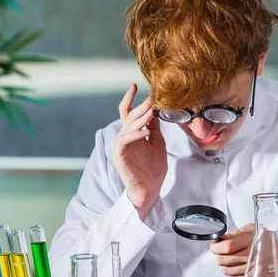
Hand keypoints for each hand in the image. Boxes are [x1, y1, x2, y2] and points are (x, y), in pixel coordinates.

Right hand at [113, 84, 167, 219]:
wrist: (149, 190)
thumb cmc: (153, 170)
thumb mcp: (158, 144)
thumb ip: (154, 129)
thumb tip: (154, 112)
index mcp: (132, 134)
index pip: (129, 112)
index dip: (131, 99)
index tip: (136, 85)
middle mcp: (124, 138)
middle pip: (129, 116)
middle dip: (140, 106)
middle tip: (151, 98)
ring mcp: (121, 147)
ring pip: (127, 127)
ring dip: (139, 118)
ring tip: (150, 111)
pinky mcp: (120, 157)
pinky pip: (125, 141)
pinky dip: (135, 135)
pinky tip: (146, 131)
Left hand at [211, 223, 254, 276]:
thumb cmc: (267, 240)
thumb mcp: (253, 229)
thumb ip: (236, 233)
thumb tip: (221, 238)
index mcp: (252, 241)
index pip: (227, 247)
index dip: (216, 247)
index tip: (214, 246)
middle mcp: (253, 256)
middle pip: (224, 260)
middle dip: (218, 257)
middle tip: (221, 254)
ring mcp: (255, 270)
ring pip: (227, 272)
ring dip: (225, 267)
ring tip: (229, 263)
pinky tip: (236, 271)